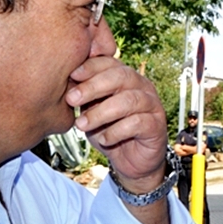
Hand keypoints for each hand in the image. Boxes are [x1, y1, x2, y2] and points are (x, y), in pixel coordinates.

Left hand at [66, 56, 167, 189]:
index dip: (91, 66)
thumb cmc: (109, 130)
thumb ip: (83, 94)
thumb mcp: (91, 110)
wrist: (130, 160)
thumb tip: (65, 80)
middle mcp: (142, 86)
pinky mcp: (157, 125)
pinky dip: (116, 131)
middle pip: (121, 76)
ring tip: (81, 125)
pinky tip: (104, 140)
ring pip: (129, 100)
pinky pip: (137, 123)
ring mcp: (152, 105)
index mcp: (126, 77)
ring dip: (101, 112)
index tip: (71, 75)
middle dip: (93, 86)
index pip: (110, 62)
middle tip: (71, 99)